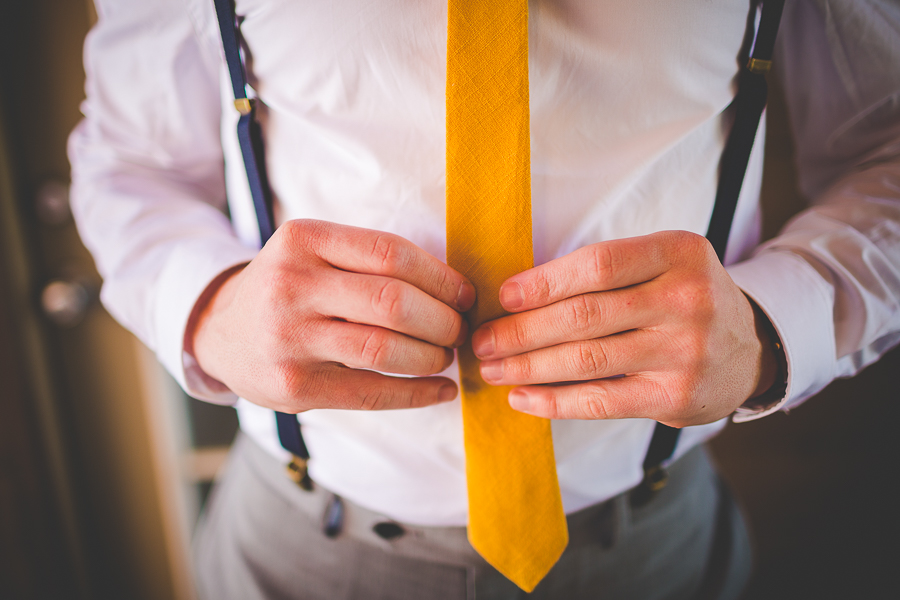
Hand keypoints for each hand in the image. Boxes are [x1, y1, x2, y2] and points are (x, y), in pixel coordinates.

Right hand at [187, 220, 474, 412]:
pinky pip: (371, 393)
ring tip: (446, 356)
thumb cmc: (291, 288)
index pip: (390, 253)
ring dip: (432, 357)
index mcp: (304, 240)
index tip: (465, 295)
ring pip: (384, 349)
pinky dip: (417, 394)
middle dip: (443, 320)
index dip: (440, 277)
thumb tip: (456, 291)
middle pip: (393, 301)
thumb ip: (369, 261)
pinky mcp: (294, 386)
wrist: (222, 331)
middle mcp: (291, 285)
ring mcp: (289, 338)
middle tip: (459, 330)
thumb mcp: (314, 253)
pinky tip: (441, 390)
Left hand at [470, 231, 777, 426]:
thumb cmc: (683, 298)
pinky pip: (601, 400)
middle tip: (481, 340)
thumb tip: (516, 295)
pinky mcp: (675, 396)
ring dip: (528, 366)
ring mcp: (684, 351)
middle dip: (521, 330)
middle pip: (584, 315)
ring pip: (586, 360)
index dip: (543, 282)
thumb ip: (607, 272)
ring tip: (491, 368)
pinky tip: (522, 397)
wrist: (748, 349)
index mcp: (678, 253)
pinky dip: (554, 402)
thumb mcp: (663, 264)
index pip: (598, 264)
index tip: (502, 296)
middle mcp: (686, 300)